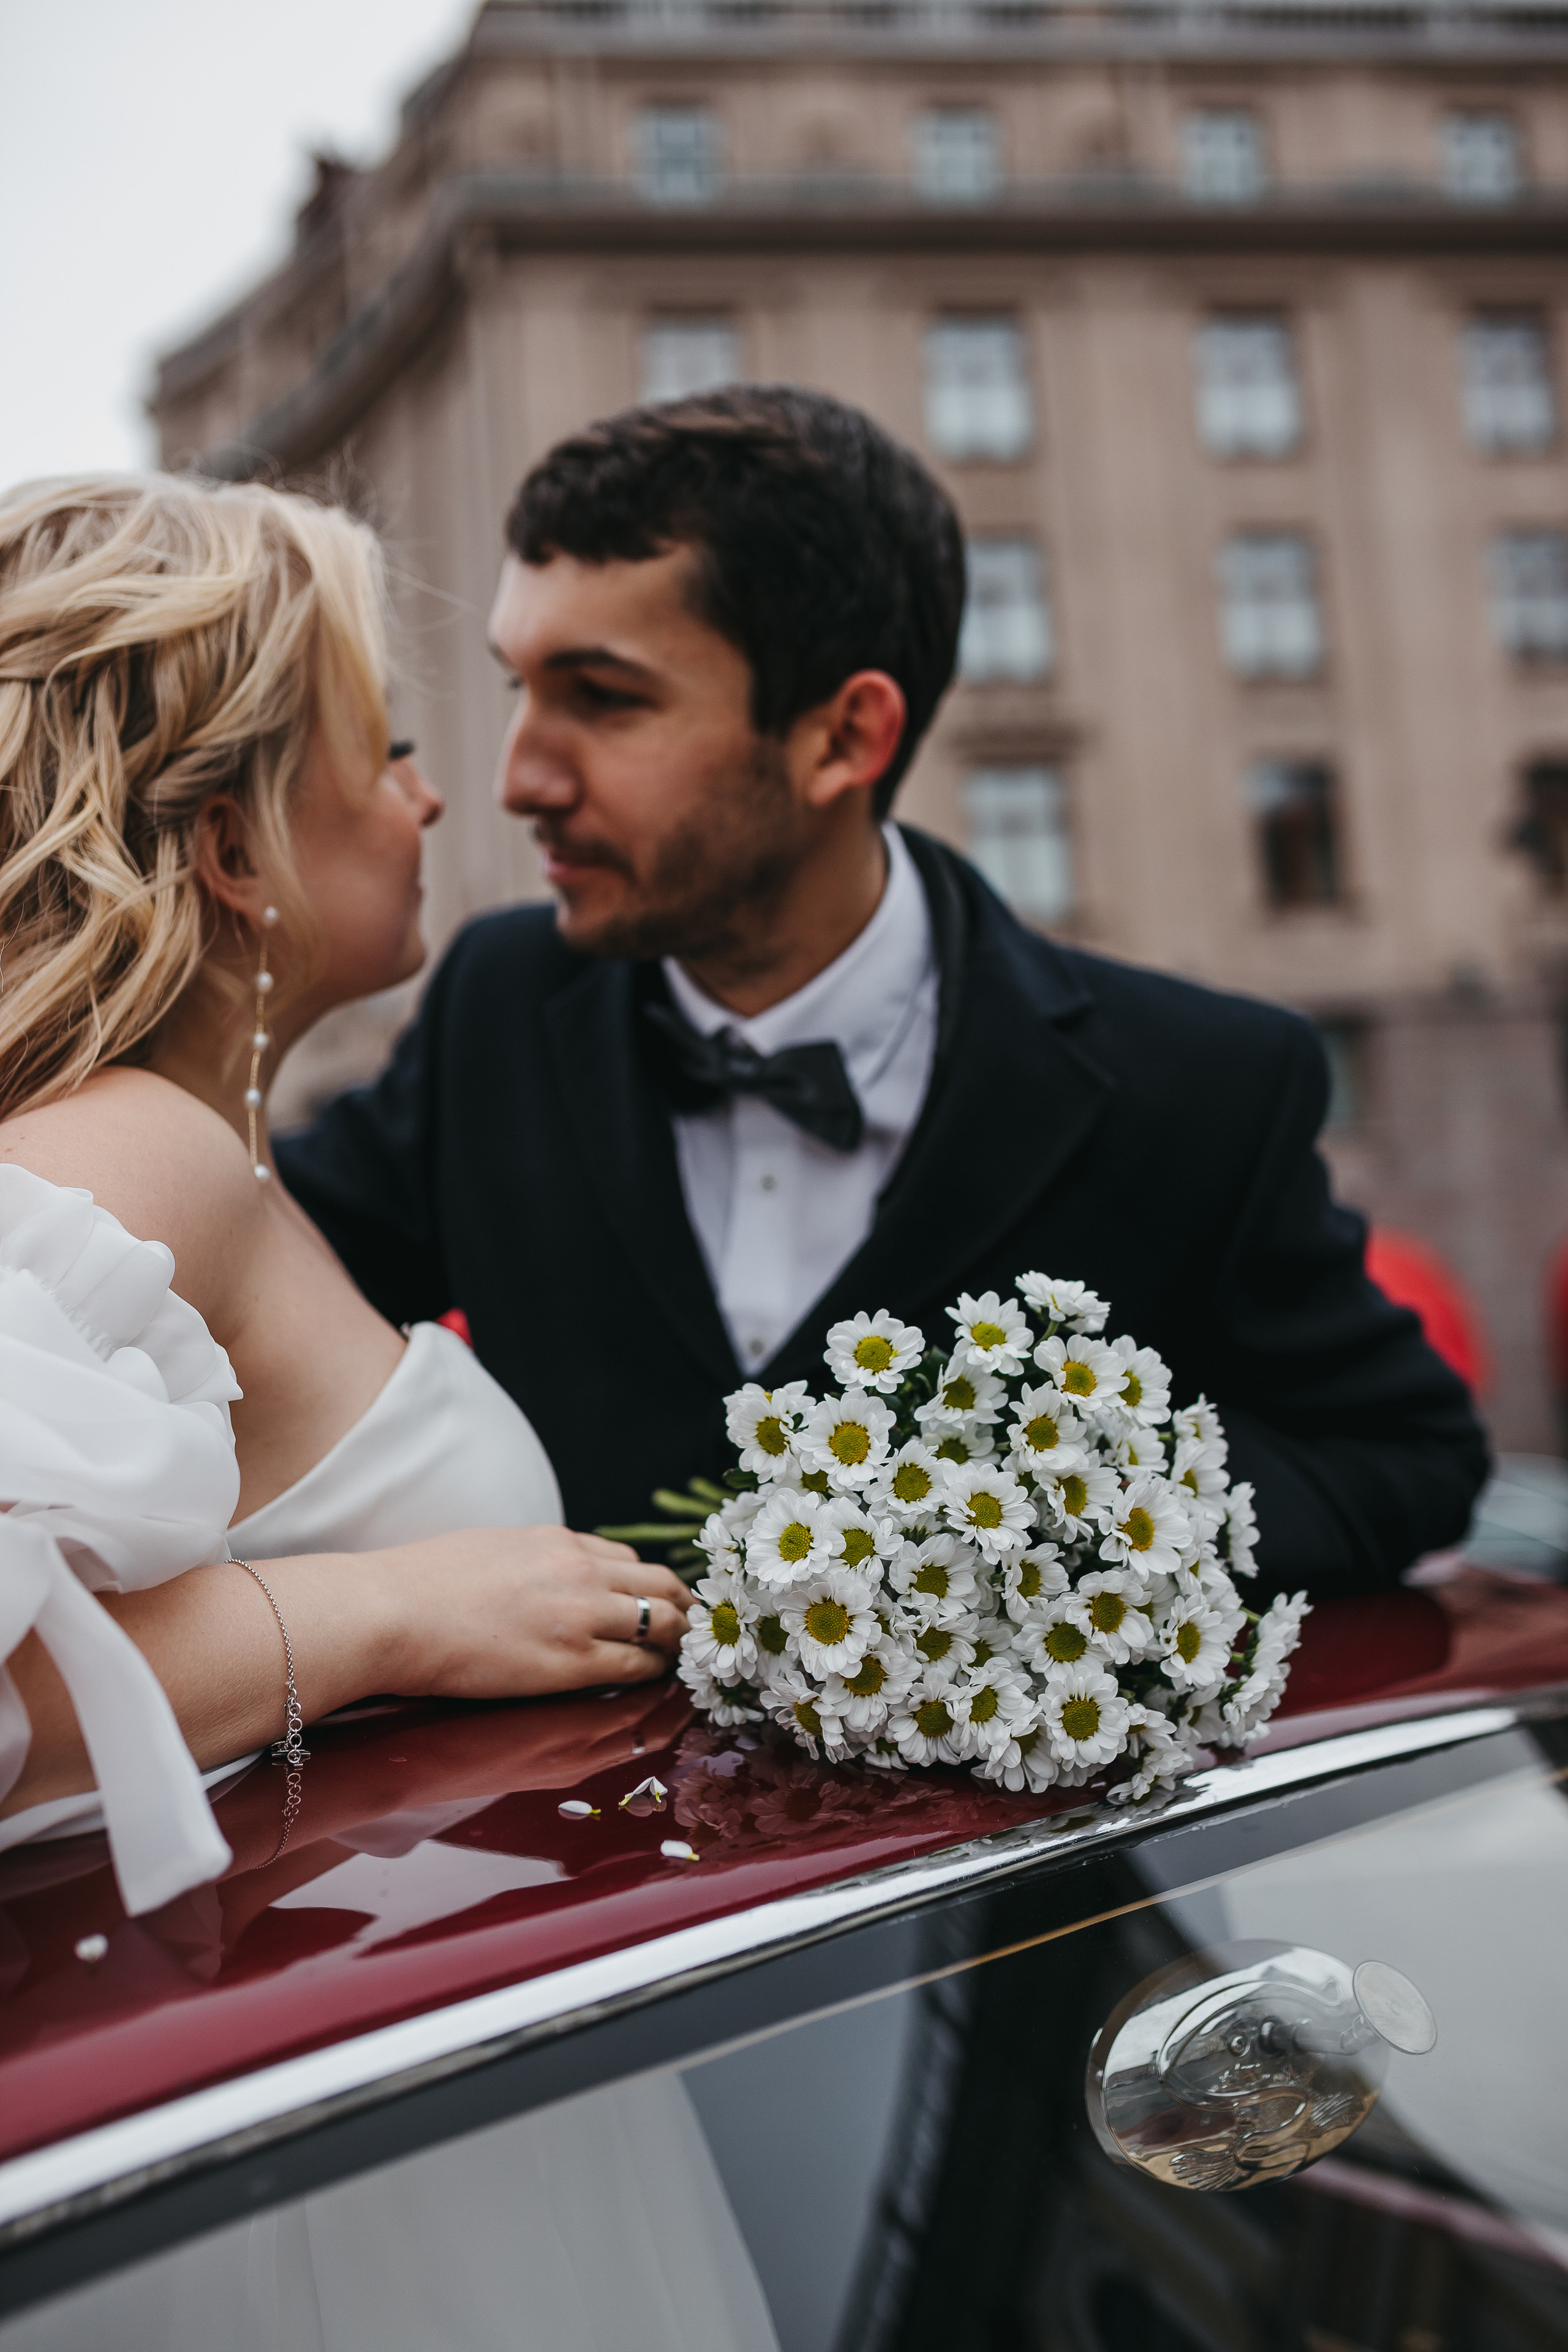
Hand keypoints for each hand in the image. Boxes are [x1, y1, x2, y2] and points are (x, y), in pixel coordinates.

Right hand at [374, 1527, 691, 1700]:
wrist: (392, 1612)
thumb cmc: (422, 1585)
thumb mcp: (491, 1550)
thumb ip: (531, 1561)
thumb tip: (543, 1576)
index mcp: (559, 1541)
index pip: (629, 1559)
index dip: (649, 1585)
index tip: (657, 1604)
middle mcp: (582, 1570)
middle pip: (662, 1583)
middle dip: (682, 1609)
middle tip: (689, 1635)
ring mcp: (581, 1614)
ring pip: (662, 1623)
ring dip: (677, 1643)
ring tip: (682, 1663)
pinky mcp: (572, 1661)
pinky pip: (637, 1666)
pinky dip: (654, 1674)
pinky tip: (654, 1685)